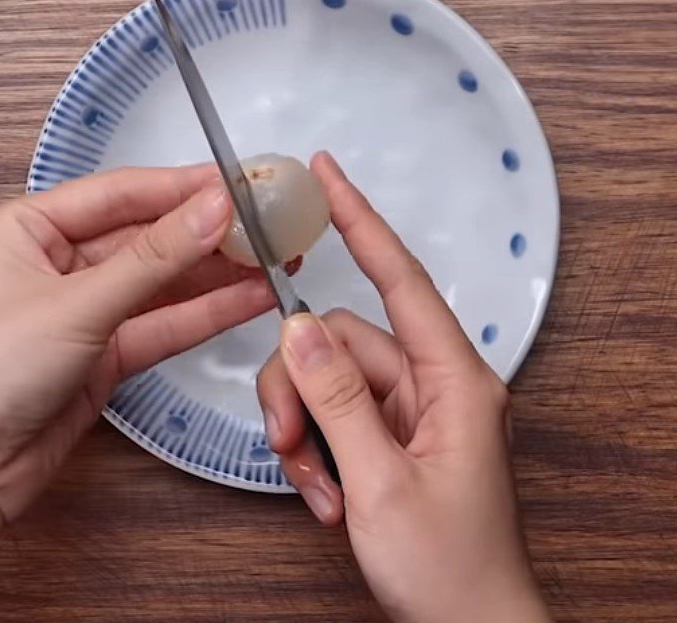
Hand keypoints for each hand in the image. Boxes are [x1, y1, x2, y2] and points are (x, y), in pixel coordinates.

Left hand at [0, 166, 273, 622]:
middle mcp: (55, 262)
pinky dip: (204, 313)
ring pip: (160, 283)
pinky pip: (161, 324)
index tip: (237, 183)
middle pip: (145, 237)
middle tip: (266, 223)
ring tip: (273, 259)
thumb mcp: (78, 301)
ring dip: (215, 274)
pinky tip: (249, 299)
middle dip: (206, 233)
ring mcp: (83, 310)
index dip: (181, 187)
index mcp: (27, 227)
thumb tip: (216, 206)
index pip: (119, 193)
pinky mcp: (104, 354)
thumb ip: (155, 257)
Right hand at [257, 153, 550, 622]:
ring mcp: (408, 409)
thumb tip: (297, 329)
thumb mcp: (381, 485)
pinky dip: (315, 451)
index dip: (361, 221)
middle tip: (287, 444)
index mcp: (455, 379)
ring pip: (326, 379)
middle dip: (298, 389)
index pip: (401, 278)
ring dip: (305, 430)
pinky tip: (326, 496)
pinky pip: (332, 414)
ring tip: (314, 486)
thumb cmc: (451, 569)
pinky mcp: (387, 433)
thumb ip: (337, 400)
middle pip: (338, 341)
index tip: (329, 174)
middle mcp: (432, 383)